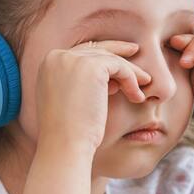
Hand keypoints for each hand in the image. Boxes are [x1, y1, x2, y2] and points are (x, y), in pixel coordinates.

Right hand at [35, 40, 152, 153]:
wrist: (65, 144)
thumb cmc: (68, 133)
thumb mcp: (71, 103)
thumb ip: (82, 86)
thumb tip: (110, 82)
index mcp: (49, 64)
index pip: (80, 53)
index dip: (101, 58)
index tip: (119, 64)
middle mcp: (58, 56)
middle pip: (95, 49)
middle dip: (117, 51)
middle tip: (136, 52)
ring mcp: (73, 59)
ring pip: (110, 58)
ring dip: (130, 72)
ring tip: (144, 86)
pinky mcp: (92, 66)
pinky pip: (120, 66)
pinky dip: (131, 79)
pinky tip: (137, 97)